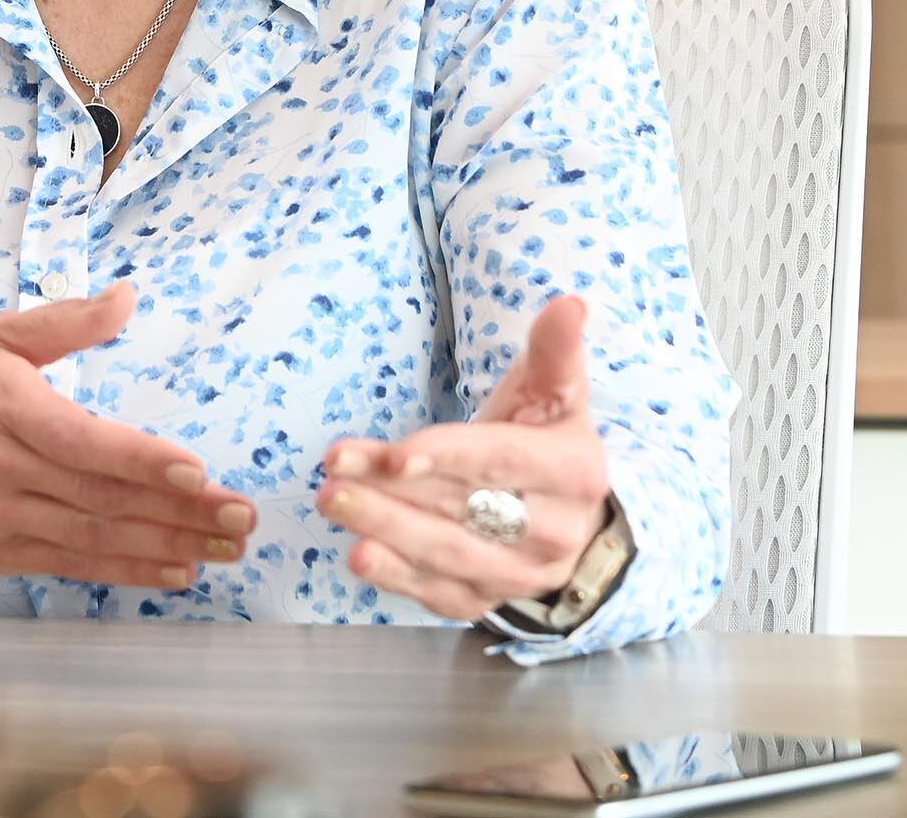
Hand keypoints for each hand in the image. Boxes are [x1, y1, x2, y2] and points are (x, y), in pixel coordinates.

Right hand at [0, 281, 257, 589]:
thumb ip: (62, 322)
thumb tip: (127, 297)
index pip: (82, 442)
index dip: (141, 462)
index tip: (197, 472)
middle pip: (101, 497)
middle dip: (179, 512)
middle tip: (242, 521)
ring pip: (93, 538)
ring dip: (165, 547)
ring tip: (225, 551)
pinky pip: (70, 564)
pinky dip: (125, 570)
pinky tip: (173, 571)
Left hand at [315, 294, 612, 622]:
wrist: (573, 522)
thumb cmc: (546, 442)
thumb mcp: (556, 394)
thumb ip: (554, 352)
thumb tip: (570, 303)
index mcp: (574, 472)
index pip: (502, 461)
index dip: (446, 456)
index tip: (392, 452)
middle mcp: (554, 531)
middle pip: (463, 508)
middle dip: (392, 489)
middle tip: (333, 471)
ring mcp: (522, 574)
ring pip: (447, 553)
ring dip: (385, 528)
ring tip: (332, 501)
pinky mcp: (491, 601)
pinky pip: (441, 594)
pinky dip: (398, 578)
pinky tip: (360, 555)